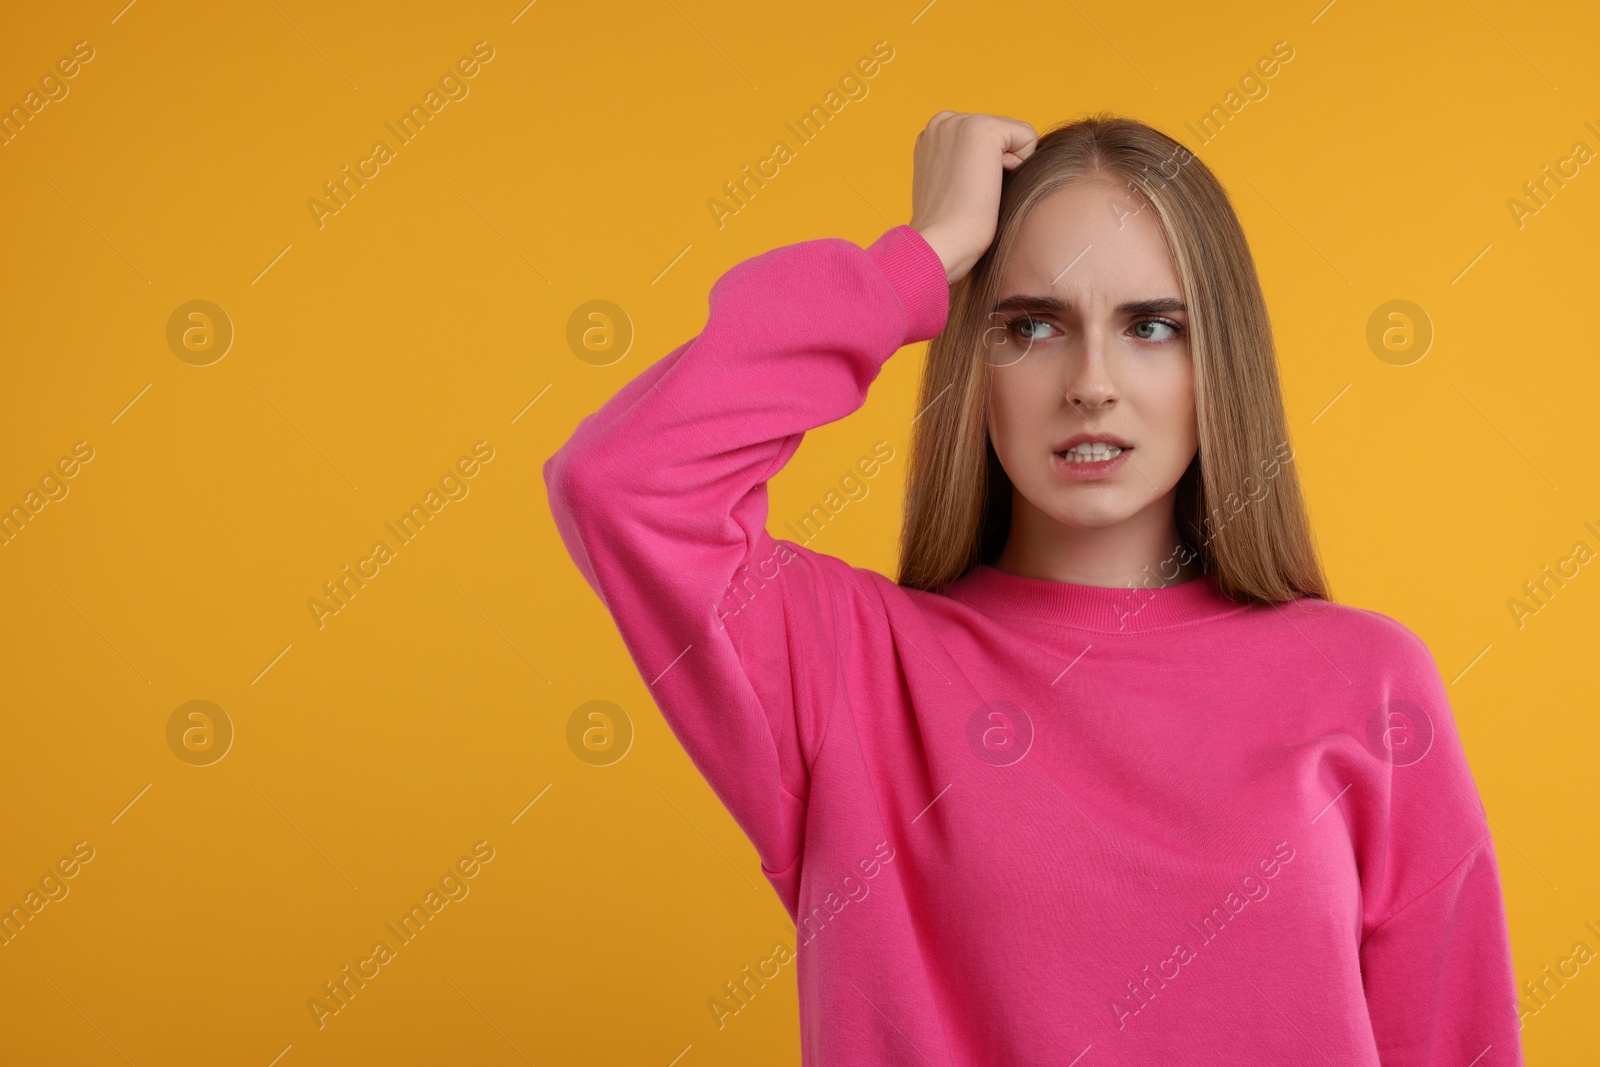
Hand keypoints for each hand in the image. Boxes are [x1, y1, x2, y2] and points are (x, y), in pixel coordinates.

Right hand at [909, 111, 1038, 283]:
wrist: (943, 243)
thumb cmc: (949, 229)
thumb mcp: (951, 186)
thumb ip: (965, 164)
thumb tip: (997, 163)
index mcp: (932, 136)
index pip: (986, 141)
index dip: (986, 170)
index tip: (962, 193)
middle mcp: (943, 121)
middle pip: (1002, 136)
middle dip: (997, 166)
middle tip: (971, 195)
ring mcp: (960, 121)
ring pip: (1015, 136)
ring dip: (1008, 167)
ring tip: (979, 190)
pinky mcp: (983, 127)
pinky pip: (1028, 136)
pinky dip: (1022, 163)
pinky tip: (992, 183)